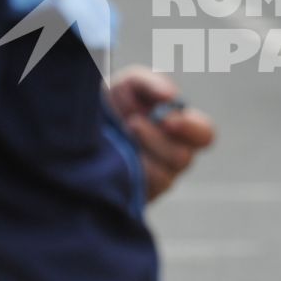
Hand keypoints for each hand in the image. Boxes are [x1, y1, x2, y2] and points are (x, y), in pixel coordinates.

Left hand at [107, 65, 215, 200]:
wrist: (76, 129)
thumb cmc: (111, 105)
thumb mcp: (129, 85)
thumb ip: (152, 84)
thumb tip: (172, 96)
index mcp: (179, 129)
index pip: (205, 135)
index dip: (192, 129)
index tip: (167, 120)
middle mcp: (173, 156)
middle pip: (183, 157)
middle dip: (156, 139)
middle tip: (132, 122)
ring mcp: (157, 179)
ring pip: (162, 175)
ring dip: (140, 152)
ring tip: (120, 135)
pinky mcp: (138, 196)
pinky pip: (142, 189)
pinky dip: (128, 170)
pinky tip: (114, 157)